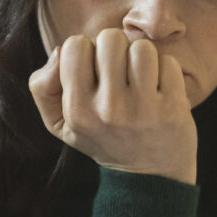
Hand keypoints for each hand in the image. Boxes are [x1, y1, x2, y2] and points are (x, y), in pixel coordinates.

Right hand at [28, 27, 197, 183]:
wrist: (148, 178)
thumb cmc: (102, 140)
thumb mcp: (60, 123)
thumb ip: (43, 87)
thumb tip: (59, 51)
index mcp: (77, 109)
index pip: (75, 45)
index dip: (86, 51)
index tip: (95, 71)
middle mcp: (109, 108)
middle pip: (110, 39)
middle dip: (116, 49)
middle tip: (120, 73)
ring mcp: (143, 108)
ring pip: (142, 47)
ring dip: (142, 58)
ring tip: (140, 79)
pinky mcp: (173, 108)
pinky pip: (168, 63)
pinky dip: (165, 71)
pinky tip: (160, 90)